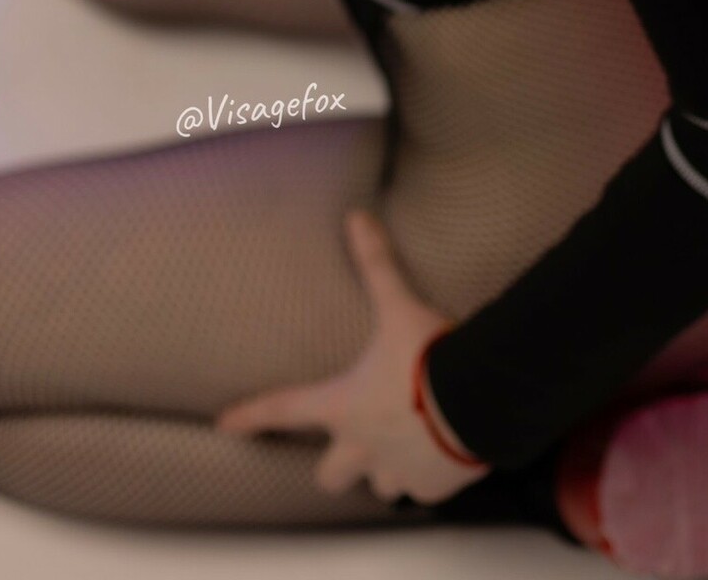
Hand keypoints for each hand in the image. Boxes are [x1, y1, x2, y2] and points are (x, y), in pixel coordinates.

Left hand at [215, 207, 489, 505]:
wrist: (482, 396)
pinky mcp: (432, 488)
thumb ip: (376, 264)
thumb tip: (356, 217)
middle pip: (330, 477)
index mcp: (344, 404)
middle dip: (337, 465)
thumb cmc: (430, 353)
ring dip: (387, 468)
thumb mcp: (399, 306)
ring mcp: (397, 472)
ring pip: (380, 486)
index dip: (253, 415)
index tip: (225, 425)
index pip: (285, 409)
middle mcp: (363, 446)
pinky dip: (427, 476)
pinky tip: (443, 453)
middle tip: (353, 443)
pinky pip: (421, 491)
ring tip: (408, 444)